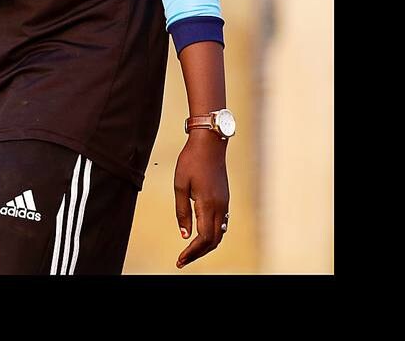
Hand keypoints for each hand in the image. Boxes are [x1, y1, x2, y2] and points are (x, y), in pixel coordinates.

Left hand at [173, 130, 230, 268]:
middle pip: (214, 240)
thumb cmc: (191, 161)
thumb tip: (184, 235)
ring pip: (220, 234)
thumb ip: (182, 211)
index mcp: (208, 204)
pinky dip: (213, 235)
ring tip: (190, 252)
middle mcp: (220, 207)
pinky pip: (222, 224)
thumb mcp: (180, 185)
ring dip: (206, 245)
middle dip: (199, 253)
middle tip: (182, 260)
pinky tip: (201, 236)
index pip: (203, 238)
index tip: (180, 260)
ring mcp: (225, 203)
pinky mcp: (225, 199)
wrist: (210, 144)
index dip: (192, 252)